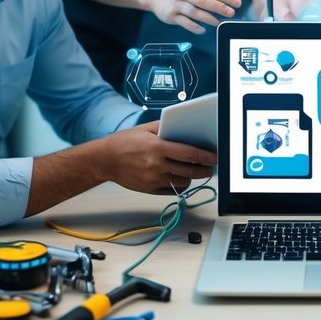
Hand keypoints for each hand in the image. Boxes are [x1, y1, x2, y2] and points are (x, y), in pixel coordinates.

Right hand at [102, 121, 217, 192]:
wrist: (104, 160)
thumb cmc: (124, 142)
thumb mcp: (145, 129)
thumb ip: (166, 128)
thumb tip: (186, 128)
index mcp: (157, 147)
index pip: (190, 154)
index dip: (206, 156)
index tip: (216, 157)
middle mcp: (156, 165)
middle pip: (190, 171)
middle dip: (204, 170)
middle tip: (210, 167)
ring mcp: (153, 179)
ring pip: (183, 183)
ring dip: (192, 177)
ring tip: (195, 171)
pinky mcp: (149, 190)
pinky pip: (172, 191)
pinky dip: (179, 186)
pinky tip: (180, 178)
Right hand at [147, 0, 241, 33]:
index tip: (236, 2)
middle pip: (201, 0)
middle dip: (218, 7)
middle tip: (231, 13)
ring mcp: (176, 4)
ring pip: (193, 12)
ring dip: (208, 18)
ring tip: (219, 22)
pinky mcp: (171, 15)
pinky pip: (184, 22)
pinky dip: (194, 27)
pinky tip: (203, 30)